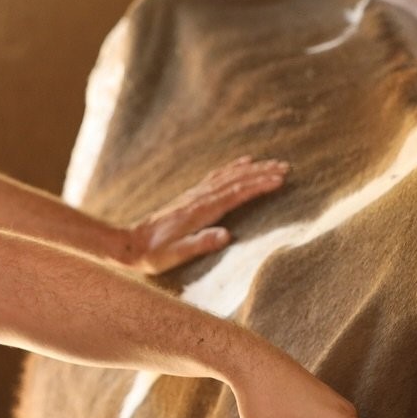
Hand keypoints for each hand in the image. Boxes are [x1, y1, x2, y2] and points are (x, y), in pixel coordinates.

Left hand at [120, 156, 288, 273]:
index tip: (279, 180)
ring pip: (228, 176)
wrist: (131, 244)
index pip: (235, 195)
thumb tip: (226, 235)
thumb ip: (200, 243)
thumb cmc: (154, 254)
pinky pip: (217, 177)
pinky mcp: (192, 196)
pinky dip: (233, 168)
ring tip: (273, 163)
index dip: (258, 186)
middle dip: (261, 174)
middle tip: (285, 167)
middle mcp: (199, 199)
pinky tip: (243, 163)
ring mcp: (195, 195)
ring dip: (252, 169)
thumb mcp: (176, 254)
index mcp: (200, 212)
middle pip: (236, 181)